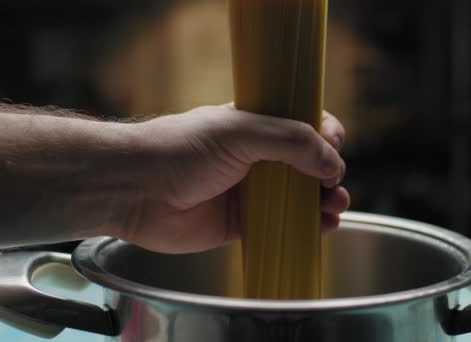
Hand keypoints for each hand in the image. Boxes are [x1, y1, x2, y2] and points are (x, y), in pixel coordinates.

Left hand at [118, 104, 349, 253]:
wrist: (134, 189)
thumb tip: (333, 163)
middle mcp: (254, 156)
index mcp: (254, 124)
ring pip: (298, 197)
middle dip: (329, 173)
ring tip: (336, 207)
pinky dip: (306, 227)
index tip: (334, 145)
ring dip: (323, 201)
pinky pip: (281, 225)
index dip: (324, 133)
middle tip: (334, 184)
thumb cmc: (180, 148)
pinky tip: (323, 227)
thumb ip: (291, 142)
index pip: (302, 124)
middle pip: (306, 163)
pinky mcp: (239, 222)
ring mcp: (247, 190)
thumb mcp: (241, 131)